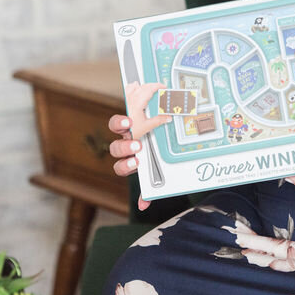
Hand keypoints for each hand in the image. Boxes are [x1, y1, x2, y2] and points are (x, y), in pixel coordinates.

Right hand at [107, 82, 170, 209]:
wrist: (179, 154)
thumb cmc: (167, 133)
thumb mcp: (165, 123)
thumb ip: (164, 108)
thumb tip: (166, 90)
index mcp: (133, 130)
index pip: (117, 125)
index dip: (119, 123)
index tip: (129, 122)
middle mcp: (130, 147)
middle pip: (115, 148)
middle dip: (123, 146)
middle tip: (137, 145)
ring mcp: (134, 163)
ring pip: (119, 166)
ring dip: (126, 165)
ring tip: (138, 162)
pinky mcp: (143, 180)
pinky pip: (140, 192)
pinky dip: (143, 199)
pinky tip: (145, 204)